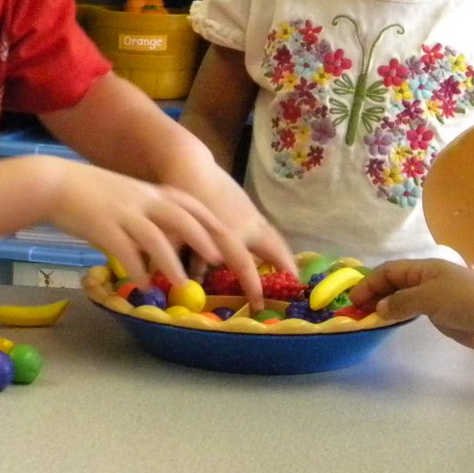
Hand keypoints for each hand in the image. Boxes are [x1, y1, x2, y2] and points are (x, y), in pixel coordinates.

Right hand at [45, 161, 230, 289]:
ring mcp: (123, 212)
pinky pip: (124, 251)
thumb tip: (168, 243)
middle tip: (218, 260)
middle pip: (181, 217)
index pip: (190, 204)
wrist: (56, 184)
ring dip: (171, 262)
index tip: (229, 239)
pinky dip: (136, 269)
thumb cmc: (92, 194)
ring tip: (182, 284)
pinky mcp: (102, 226)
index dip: (210, 222)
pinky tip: (141, 285)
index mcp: (151, 192)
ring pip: (155, 237)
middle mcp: (142, 199)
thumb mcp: (129, 198)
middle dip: (202, 238)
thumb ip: (149, 215)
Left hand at [161, 159, 295, 310]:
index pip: (245, 265)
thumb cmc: (183, 202)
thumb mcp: (177, 234)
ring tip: (292, 276)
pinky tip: (276, 256)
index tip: (259, 304)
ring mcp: (252, 216)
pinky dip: (276, 246)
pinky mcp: (252, 209)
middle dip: (286, 268)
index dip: (253, 286)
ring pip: (275, 240)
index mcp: (228, 234)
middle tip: (296, 287)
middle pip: (274, 249)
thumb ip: (183, 261)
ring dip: (285, 257)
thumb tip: (186, 286)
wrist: (192, 168)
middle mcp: (246, 226)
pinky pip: (269, 232)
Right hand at [349, 259, 473, 350]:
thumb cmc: (465, 300)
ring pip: (402, 298)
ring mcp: (434, 297)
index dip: (369, 283)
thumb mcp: (429, 298)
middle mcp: (426, 281)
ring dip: (384, 305)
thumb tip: (379, 307)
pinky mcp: (442, 314)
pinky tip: (390, 323)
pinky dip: (398, 315)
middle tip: (356, 311)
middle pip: (393, 283)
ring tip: (367, 318)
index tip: (354, 300)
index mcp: (423, 269)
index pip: (389, 271)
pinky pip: (413, 311)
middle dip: (373, 293)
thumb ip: (402, 302)